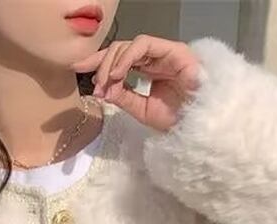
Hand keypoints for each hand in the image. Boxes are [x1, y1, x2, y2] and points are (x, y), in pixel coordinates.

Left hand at [71, 35, 200, 132]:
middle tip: (95, 85)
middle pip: (120, 49)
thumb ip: (123, 97)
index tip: (78, 69)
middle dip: (102, 64)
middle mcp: (154, 58)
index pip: (118, 60)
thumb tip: (103, 88)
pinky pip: (144, 45)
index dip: (98, 63)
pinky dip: (127, 57)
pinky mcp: (174, 50)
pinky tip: (118, 73)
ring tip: (106, 82)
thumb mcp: (142, 110)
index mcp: (148, 70)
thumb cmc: (177, 120)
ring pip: (129, 45)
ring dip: (112, 62)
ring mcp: (164, 52)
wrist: (199, 126)